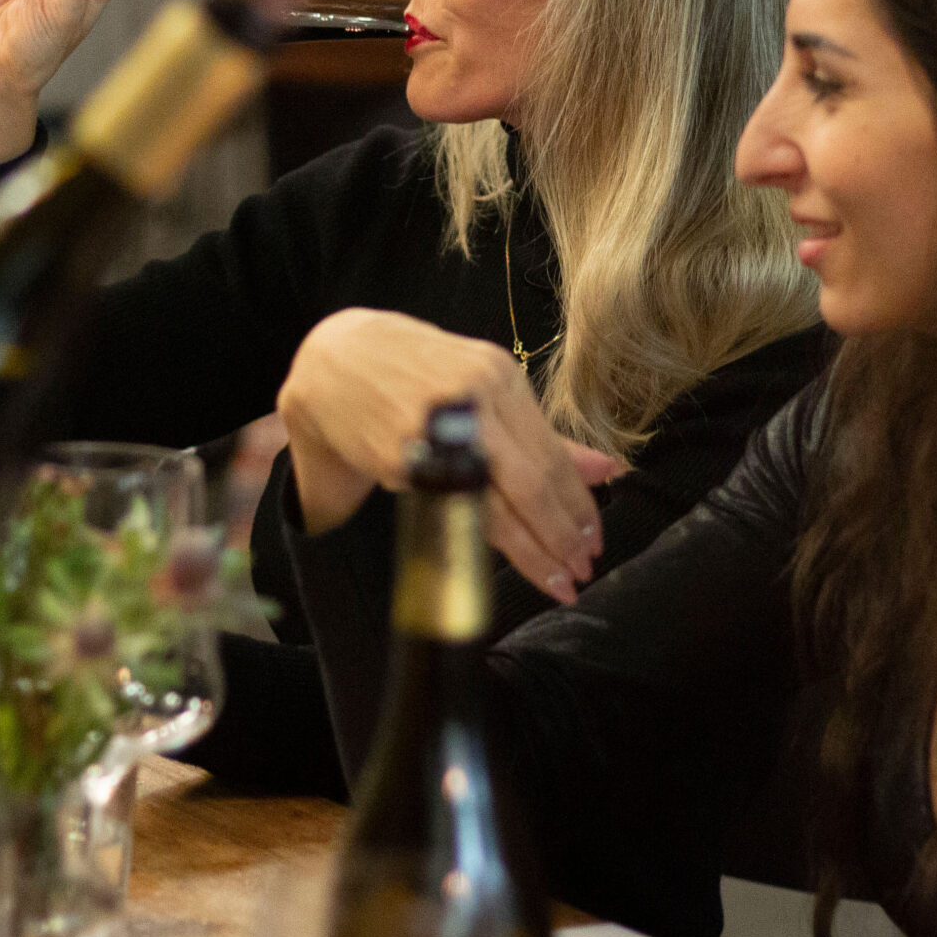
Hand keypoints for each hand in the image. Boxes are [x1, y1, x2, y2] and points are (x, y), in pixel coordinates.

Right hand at [276, 308, 620, 603]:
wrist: (331, 359)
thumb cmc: (412, 375)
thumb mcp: (481, 389)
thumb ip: (539, 435)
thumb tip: (605, 470)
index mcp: (499, 377)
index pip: (552, 454)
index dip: (579, 504)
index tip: (594, 540)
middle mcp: (474, 395)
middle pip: (533, 480)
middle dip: (563, 532)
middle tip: (582, 567)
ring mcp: (436, 425)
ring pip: (498, 499)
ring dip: (534, 546)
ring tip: (558, 577)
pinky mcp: (399, 453)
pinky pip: (451, 505)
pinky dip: (481, 541)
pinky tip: (497, 565)